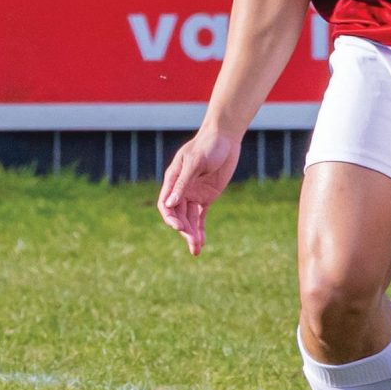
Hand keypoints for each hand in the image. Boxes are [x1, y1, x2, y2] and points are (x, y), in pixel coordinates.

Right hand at [157, 127, 241, 256]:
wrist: (224, 139)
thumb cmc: (207, 146)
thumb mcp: (195, 163)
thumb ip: (183, 183)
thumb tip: (170, 203)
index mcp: (173, 180)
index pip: (165, 205)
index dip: (170, 218)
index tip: (179, 228)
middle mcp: (181, 190)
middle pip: (178, 215)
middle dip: (184, 229)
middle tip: (192, 241)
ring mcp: (194, 194)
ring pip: (189, 219)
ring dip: (191, 234)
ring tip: (196, 250)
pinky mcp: (207, 197)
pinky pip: (201, 217)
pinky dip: (200, 229)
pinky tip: (201, 243)